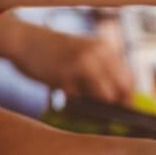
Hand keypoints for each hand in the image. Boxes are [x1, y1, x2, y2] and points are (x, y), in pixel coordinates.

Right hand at [16, 28, 134, 103]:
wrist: (26, 40)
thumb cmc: (57, 51)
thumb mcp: (85, 52)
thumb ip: (103, 70)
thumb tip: (121, 99)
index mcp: (105, 48)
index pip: (128, 79)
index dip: (127, 97)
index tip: (123, 110)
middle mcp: (97, 54)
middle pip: (121, 89)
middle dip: (116, 105)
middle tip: (107, 114)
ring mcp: (81, 65)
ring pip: (104, 96)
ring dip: (97, 107)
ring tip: (83, 103)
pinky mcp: (64, 76)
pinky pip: (80, 100)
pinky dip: (77, 104)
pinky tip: (67, 94)